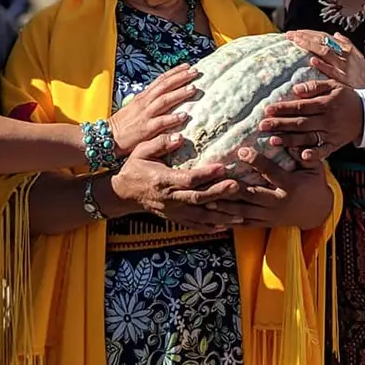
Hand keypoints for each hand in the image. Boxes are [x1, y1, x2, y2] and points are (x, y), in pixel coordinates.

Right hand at [109, 64, 198, 156]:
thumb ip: (150, 101)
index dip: (175, 72)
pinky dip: (172, 118)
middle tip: (195, 72)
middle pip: (165, 86)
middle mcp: (145, 102)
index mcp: (144, 96)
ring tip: (193, 89)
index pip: (161, 80)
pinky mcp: (145, 128)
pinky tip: (184, 116)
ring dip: (179, 94)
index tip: (188, 66)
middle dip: (181, 78)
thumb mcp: (136, 107)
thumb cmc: (124, 124)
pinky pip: (160, 122)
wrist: (107, 137)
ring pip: (164, 100)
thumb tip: (165, 95)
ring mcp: (145, 114)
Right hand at [110, 133, 243, 232]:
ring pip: (200, 216)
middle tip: (238, 186)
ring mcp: (173, 211)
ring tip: (241, 214)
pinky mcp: (175, 218)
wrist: (124, 194)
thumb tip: (179, 136)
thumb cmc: (135, 168)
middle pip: (198, 198)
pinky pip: (195, 225)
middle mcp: (170, 199)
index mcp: (163, 180)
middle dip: (219, 193)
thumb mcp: (142, 151)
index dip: (205, 174)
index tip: (222, 167)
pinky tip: (226, 226)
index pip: (188, 179)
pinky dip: (211, 227)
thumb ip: (160, 143)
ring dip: (221, 216)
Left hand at [210, 147, 331, 229]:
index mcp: (291, 186)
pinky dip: (228, 221)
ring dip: (224, 207)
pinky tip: (213, 217)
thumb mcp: (315, 167)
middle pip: (252, 195)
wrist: (318, 212)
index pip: (271, 172)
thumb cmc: (314, 183)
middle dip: (232, 188)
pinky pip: (244, 224)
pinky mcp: (265, 223)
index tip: (241, 151)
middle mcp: (279, 203)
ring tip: (206, 200)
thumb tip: (288, 138)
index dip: (257, 161)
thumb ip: (304, 154)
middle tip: (213, 180)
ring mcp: (270, 216)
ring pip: (244, 212)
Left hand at [259, 79, 364, 161]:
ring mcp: (332, 134)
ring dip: (290, 140)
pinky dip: (314, 155)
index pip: (301, 106)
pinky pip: (324, 151)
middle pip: (301, 123)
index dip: (284, 108)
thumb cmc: (346, 97)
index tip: (267, 109)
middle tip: (262, 126)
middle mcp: (328, 120)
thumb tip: (295, 89)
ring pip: (308, 138)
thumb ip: (315, 86)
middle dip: (280, 124)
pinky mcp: (335, 145)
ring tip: (272, 140)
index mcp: (327, 104)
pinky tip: (301, 157)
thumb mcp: (334, 85)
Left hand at [285, 30, 364, 88]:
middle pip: (323, 41)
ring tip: (296, 41)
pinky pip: (332, 71)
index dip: (310, 33)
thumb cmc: (362, 78)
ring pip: (325, 52)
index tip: (295, 32)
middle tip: (290, 35)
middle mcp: (344, 56)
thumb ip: (347, 45)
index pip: (325, 37)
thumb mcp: (358, 58)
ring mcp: (343, 68)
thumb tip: (336, 34)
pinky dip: (323, 65)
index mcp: (346, 49)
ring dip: (310, 45)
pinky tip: (312, 61)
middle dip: (306, 36)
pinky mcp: (343, 80)